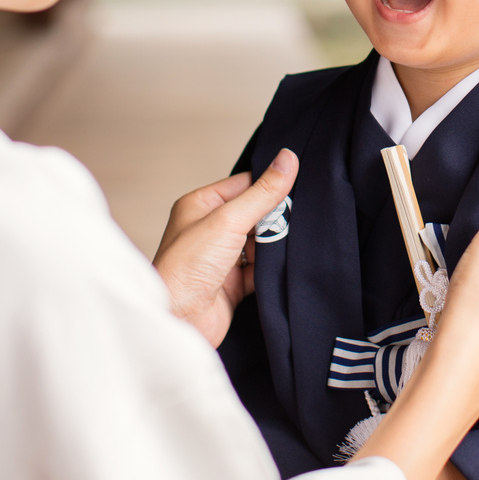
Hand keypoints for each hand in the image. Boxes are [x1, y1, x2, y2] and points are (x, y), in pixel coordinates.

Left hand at [153, 149, 297, 346]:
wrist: (180, 320)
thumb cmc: (187, 267)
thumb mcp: (229, 220)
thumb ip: (263, 192)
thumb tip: (287, 159)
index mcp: (200, 206)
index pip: (243, 185)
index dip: (268, 185)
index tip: (298, 184)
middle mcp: (209, 230)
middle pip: (254, 214)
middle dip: (275, 218)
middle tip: (298, 217)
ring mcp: (221, 258)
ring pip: (259, 243)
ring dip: (274, 244)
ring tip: (292, 242)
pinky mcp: (232, 284)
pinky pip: (260, 269)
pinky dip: (272, 268)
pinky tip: (284, 266)